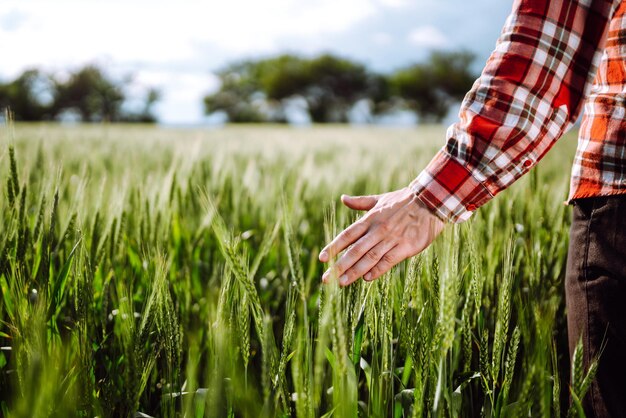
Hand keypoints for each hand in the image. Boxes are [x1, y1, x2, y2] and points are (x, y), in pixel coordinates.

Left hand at [319, 187, 444, 285]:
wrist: (431, 201)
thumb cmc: (403, 201)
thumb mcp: (380, 199)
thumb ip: (360, 202)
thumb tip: (343, 199)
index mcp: (370, 219)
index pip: (347, 235)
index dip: (334, 247)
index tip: (322, 258)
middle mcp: (378, 230)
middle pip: (355, 250)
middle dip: (339, 265)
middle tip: (326, 278)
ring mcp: (392, 239)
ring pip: (369, 258)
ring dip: (354, 271)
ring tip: (341, 282)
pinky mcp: (406, 247)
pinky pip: (389, 260)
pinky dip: (377, 270)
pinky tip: (367, 279)